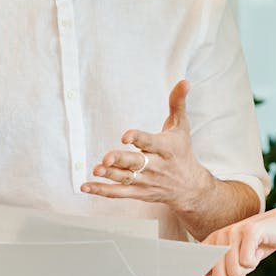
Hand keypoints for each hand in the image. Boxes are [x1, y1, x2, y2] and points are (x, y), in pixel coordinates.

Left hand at [81, 80, 214, 211]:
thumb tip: (184, 81)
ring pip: (125, 179)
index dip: (138, 139)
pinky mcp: (138, 192)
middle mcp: (155, 166)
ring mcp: (146, 181)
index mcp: (166, 148)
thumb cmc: (182, 152)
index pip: (150, 143)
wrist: (190, 187)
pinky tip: (85, 186)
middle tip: (107, 158)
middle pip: (135, 163)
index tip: (126, 136)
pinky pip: (118, 193)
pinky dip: (102, 191)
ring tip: (96, 169)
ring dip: (109, 175)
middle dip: (120, 161)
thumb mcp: (182, 127)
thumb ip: (177, 103)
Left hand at [203, 205, 275, 275]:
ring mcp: (233, 231)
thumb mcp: (235, 257)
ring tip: (253, 252)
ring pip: (234, 271)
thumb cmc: (258, 244)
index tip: (224, 271)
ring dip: (248, 268)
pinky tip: (259, 249)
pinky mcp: (249, 231)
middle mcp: (220, 235)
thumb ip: (217, 265)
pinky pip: (247, 262)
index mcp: (213, 242)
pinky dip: (256, 261)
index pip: (202, 269)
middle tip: (246, 261)